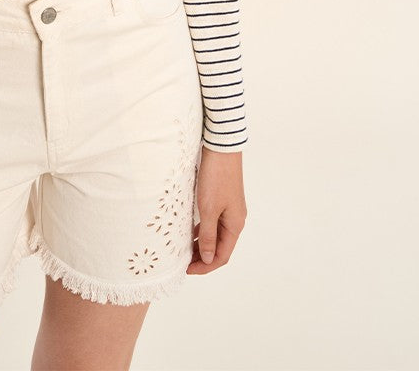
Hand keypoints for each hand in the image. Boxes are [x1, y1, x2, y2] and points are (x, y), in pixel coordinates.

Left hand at [186, 147, 246, 274]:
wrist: (221, 148)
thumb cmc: (216, 178)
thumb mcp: (208, 209)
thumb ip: (207, 235)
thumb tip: (207, 258)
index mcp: (235, 225)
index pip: (222, 256)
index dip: (205, 266)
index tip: (187, 270)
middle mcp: (235, 219)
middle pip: (220, 247)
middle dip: (203, 257)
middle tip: (183, 263)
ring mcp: (229, 209)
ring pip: (215, 234)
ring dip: (201, 244)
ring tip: (184, 251)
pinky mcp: (222, 199)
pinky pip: (213, 222)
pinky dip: (202, 230)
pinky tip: (189, 231)